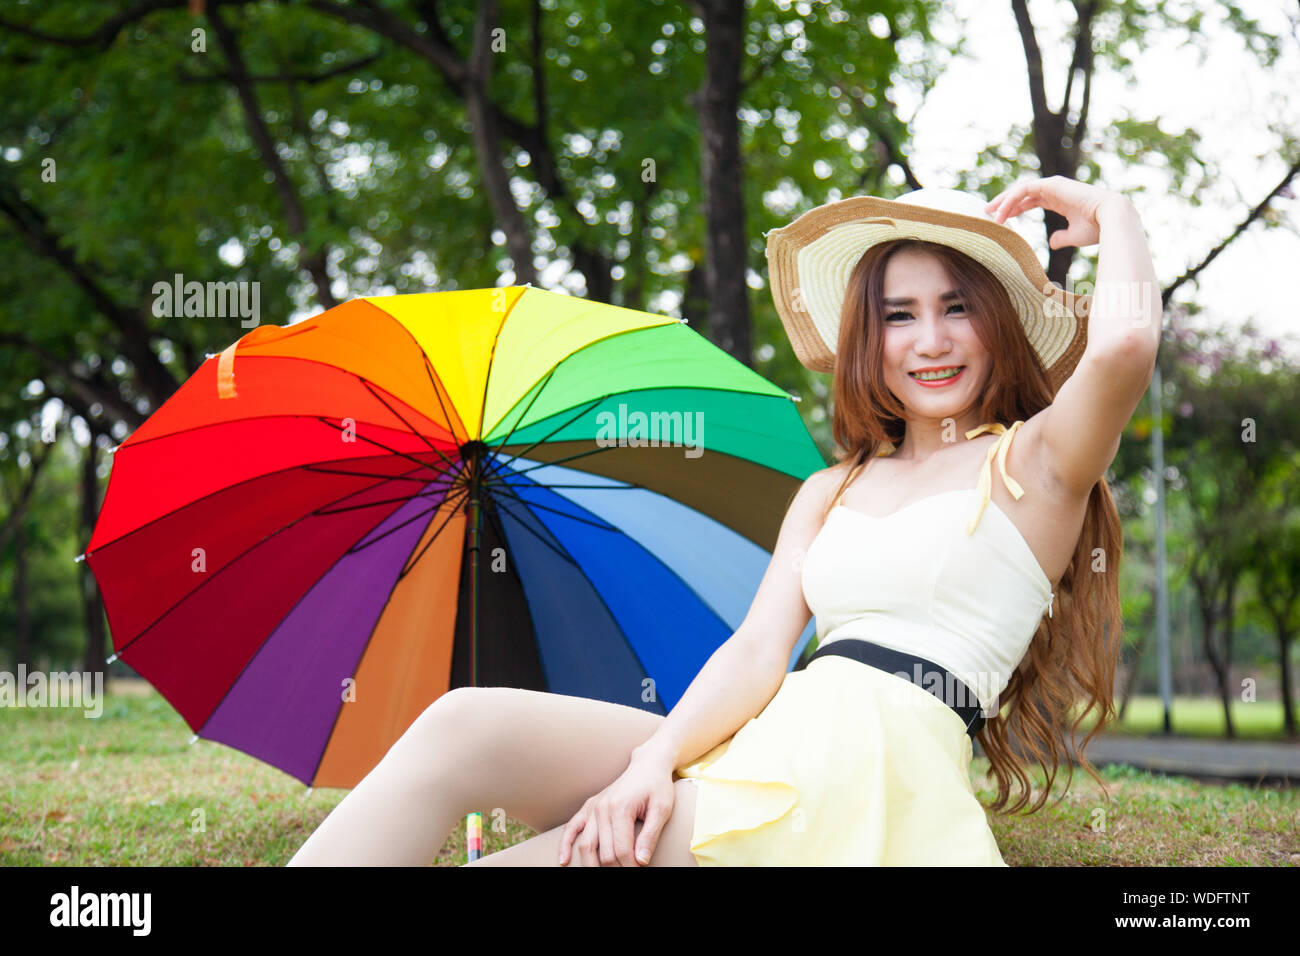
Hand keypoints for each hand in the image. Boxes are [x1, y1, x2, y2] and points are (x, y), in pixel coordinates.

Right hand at [557, 751, 676, 865]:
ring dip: (593, 865)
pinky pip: (572, 827)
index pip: (621, 850)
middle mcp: (603, 808)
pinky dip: (566, 845)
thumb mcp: (662, 809)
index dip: (630, 867)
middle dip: (616, 868)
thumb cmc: (657, 786)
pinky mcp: (589, 807)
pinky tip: (564, 861)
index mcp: (621, 808)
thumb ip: (651, 836)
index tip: (640, 871)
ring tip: (602, 875)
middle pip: (604, 852)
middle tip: (628, 873)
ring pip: (586, 845)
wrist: (647, 765)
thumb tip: (641, 861)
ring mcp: (593, 807)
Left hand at [984, 175, 1126, 249]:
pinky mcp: (1052, 184)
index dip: (1015, 208)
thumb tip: (1053, 242)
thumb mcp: (1074, 235)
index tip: (1000, 218)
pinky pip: (1025, 189)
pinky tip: (1001, 212)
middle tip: (987, 212)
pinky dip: (1011, 199)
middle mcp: (1055, 190)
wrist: (1111, 219)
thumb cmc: (1097, 228)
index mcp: (1060, 199)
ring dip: (1003, 201)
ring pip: (1021, 190)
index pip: (1031, 200)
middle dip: (1004, 202)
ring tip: (989, 213)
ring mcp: (1053, 185)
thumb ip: (1062, 237)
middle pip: (1022, 193)